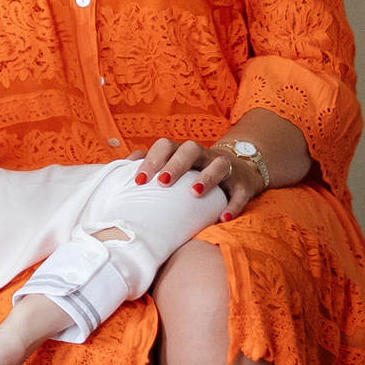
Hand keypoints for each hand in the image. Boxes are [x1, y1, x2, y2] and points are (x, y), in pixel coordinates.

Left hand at [137, 137, 269, 218]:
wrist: (242, 169)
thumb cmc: (197, 172)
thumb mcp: (176, 167)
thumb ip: (150, 164)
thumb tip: (121, 166)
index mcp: (183, 152)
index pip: (165, 146)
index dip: (151, 160)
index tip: (138, 181)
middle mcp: (204, 156)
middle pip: (190, 150)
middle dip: (176, 165)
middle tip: (162, 183)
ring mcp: (226, 168)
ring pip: (218, 165)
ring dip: (206, 178)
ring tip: (194, 193)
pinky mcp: (243, 184)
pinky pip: (240, 192)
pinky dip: (234, 204)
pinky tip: (224, 218)